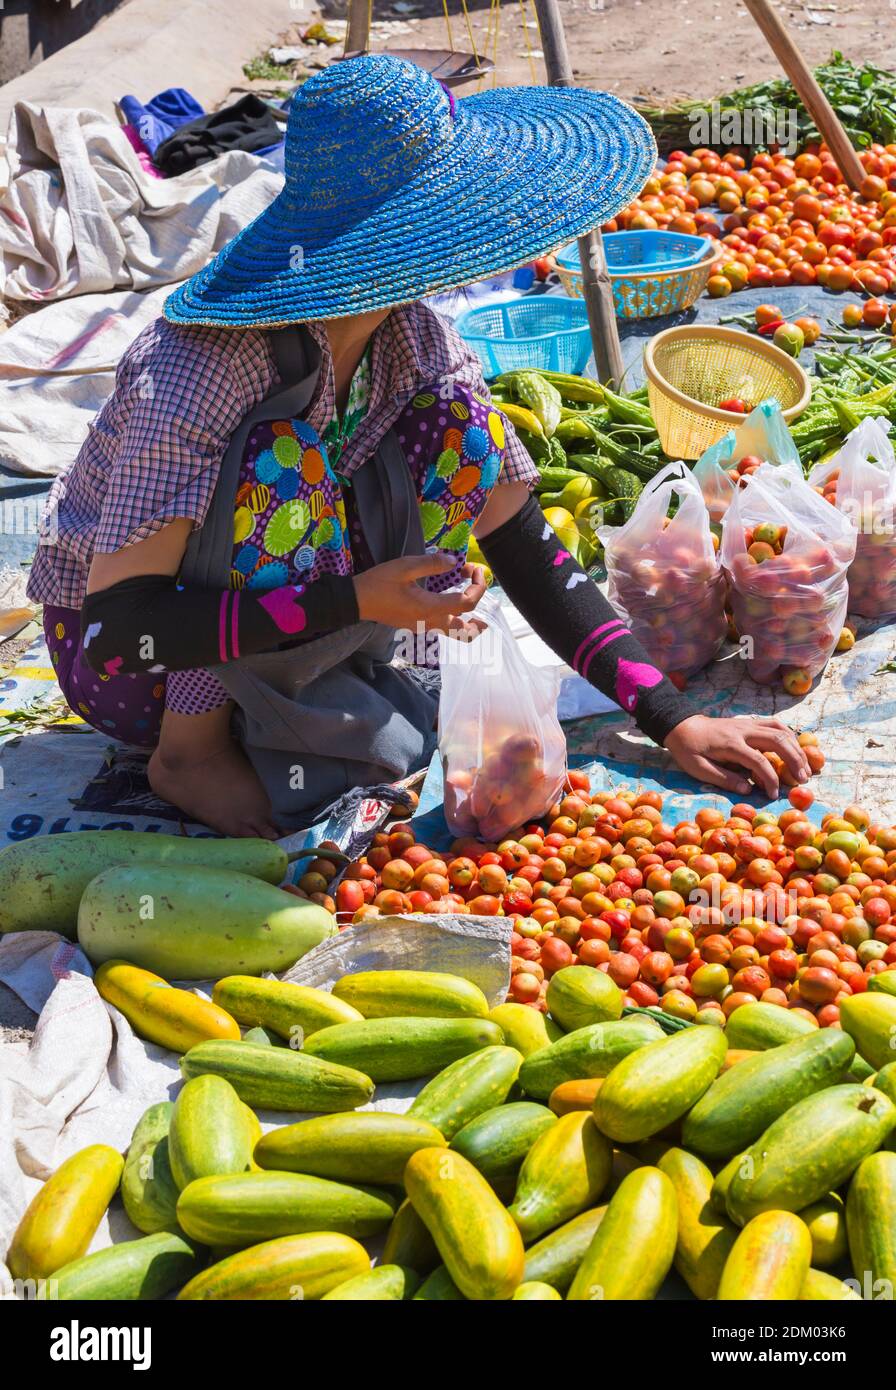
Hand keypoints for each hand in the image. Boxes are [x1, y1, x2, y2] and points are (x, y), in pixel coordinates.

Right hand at [353, 555, 486, 631]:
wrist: (356, 601)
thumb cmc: (379, 582)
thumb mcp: (405, 566)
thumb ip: (432, 563)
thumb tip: (454, 561)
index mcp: (429, 608)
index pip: (467, 603)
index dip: (478, 586)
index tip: (474, 568)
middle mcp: (430, 622)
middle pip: (467, 631)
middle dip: (480, 612)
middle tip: (476, 588)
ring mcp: (424, 627)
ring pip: (456, 633)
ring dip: (469, 620)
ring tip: (470, 598)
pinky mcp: (417, 626)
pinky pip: (444, 628)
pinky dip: (455, 618)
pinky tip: (450, 599)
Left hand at [664, 715, 810, 797]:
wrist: (682, 726)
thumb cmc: (689, 750)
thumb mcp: (699, 769)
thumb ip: (724, 779)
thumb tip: (748, 790)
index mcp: (731, 744)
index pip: (759, 761)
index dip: (770, 780)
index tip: (774, 795)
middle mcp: (744, 731)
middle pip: (778, 741)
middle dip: (794, 760)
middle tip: (803, 779)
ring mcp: (748, 724)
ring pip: (781, 731)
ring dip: (796, 748)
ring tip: (805, 767)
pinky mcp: (750, 722)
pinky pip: (775, 725)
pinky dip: (789, 736)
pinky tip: (795, 749)